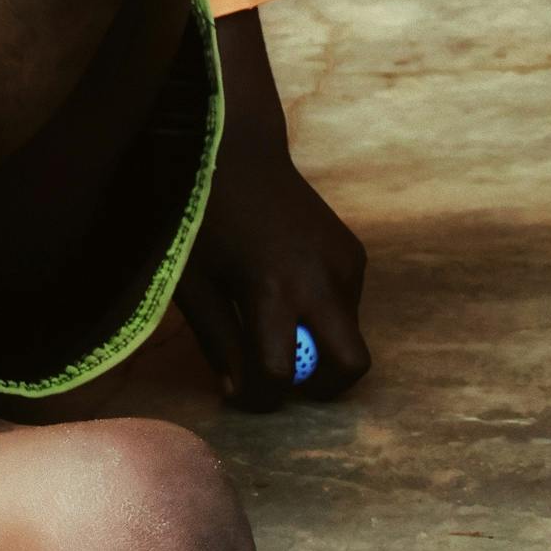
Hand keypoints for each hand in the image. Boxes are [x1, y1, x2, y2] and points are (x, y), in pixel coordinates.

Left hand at [178, 10, 368, 411]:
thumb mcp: (198, 286)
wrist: (239, 152)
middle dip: (322, 388)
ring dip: (320, 346)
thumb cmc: (203, 219)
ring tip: (276, 323)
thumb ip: (219, 343)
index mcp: (272, 291)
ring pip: (350, 335)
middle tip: (286, 382)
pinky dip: (324, 314)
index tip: (243, 393)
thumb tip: (238, 390)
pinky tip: (290, 289)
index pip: (280, 376)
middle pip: (350, 366)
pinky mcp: (353, 252)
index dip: (259, 399)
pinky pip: (348, 304)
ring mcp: (344, 263)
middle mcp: (320, 280)